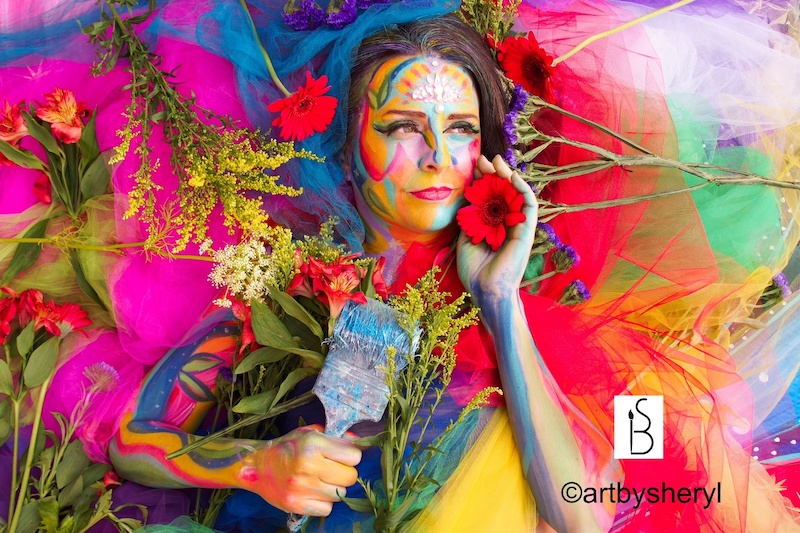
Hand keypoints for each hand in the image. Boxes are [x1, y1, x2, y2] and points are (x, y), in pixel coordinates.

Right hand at [239, 425, 361, 515]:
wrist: (257, 466)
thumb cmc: (288, 447)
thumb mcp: (310, 434)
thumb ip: (336, 438)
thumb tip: (361, 443)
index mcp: (313, 444)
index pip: (354, 456)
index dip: (350, 456)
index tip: (341, 456)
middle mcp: (308, 466)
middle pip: (350, 477)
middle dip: (345, 472)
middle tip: (332, 469)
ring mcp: (302, 488)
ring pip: (340, 494)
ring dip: (334, 488)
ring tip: (320, 480)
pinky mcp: (297, 505)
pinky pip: (327, 509)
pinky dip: (324, 502)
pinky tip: (313, 492)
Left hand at [457, 155, 537, 305]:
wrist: (485, 291)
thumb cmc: (475, 271)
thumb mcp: (466, 239)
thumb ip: (470, 219)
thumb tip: (468, 197)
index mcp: (493, 225)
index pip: (491, 197)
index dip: (483, 181)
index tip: (473, 167)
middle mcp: (507, 223)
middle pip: (504, 192)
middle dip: (494, 174)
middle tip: (482, 159)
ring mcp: (518, 226)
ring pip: (517, 195)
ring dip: (508, 176)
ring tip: (496, 162)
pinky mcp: (527, 231)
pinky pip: (529, 206)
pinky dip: (523, 189)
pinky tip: (512, 176)